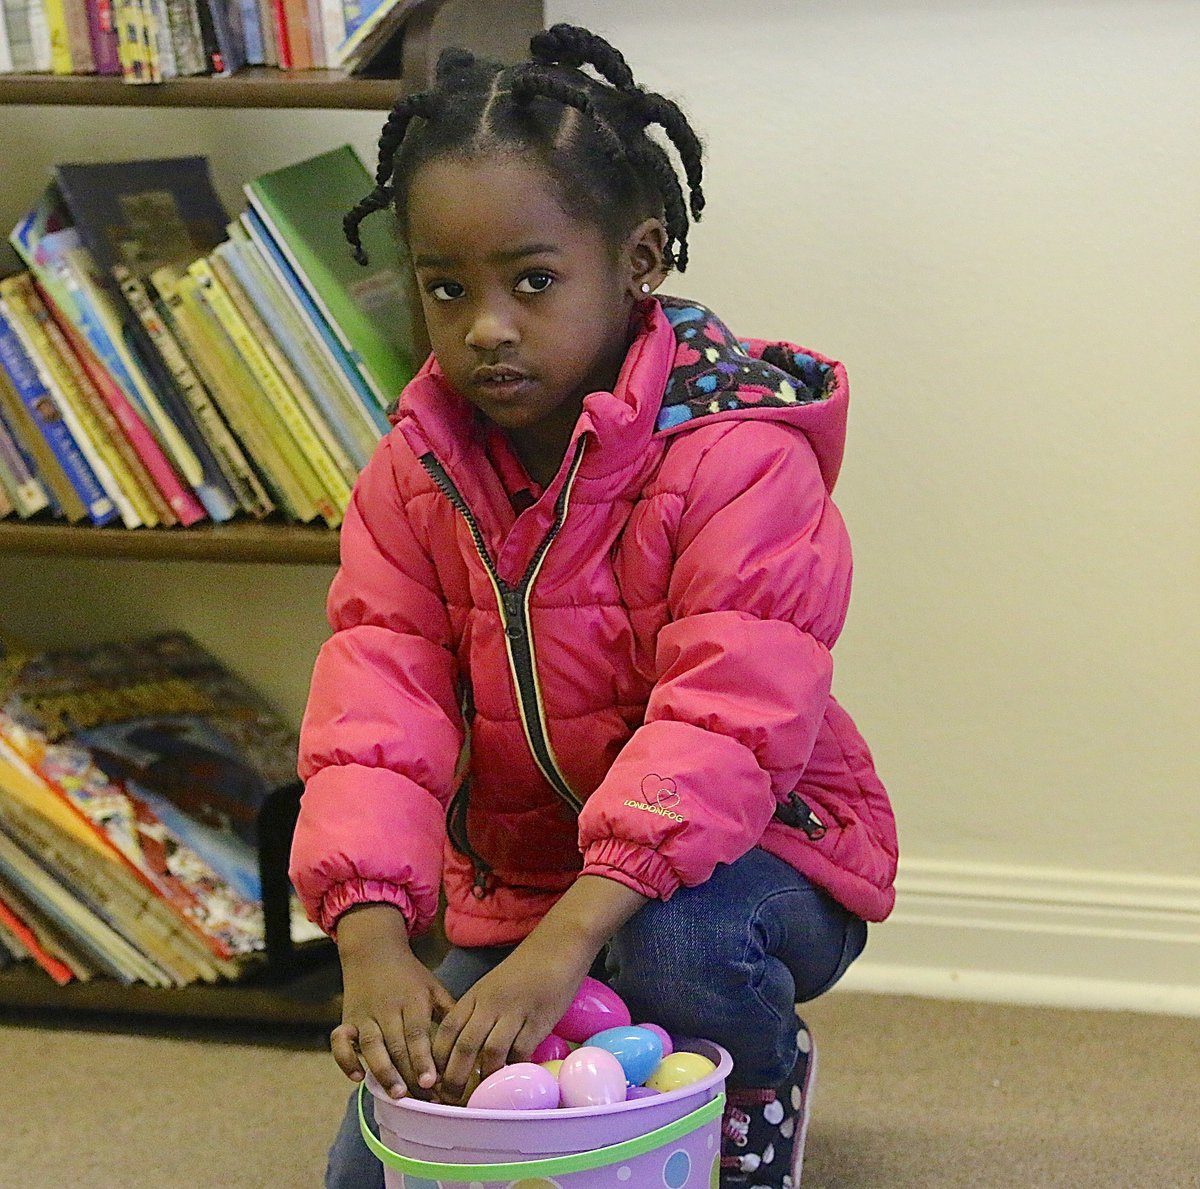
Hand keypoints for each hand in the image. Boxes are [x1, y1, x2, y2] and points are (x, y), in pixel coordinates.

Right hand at [330, 904, 455, 1100]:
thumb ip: (448, 1013)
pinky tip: (358, 1077)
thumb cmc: (409, 976)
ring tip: (397, 1095)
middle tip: (422, 1100)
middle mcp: (387, 1008)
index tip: (432, 1083)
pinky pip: (339, 1042)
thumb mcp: (433, 988)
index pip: (417, 1033)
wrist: (373, 950)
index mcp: (412, 1000)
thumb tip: (470, 1042)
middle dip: (408, 1074)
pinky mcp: (346, 1020)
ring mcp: (364, 1015)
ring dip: (383, 1071)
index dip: (423, 1059)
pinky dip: (346, 1059)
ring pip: (370, 1046)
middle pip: (396, 1045)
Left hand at [431, 935, 593, 1101]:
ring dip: (483, 1079)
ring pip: (490, 1053)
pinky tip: (511, 1080)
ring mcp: (514, 1012)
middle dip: (453, 1078)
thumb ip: (479, 1012)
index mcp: (475, 995)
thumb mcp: (493, 986)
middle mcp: (490, 1004)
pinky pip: (521, 1053)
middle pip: (463, 1046)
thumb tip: (467, 1050)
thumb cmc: (526, 968)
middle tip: (450, 1100)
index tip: (434, 1079)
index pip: (447, 1030)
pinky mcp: (538, 1021)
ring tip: (480, 1097)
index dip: (437, 1058)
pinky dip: (514, 1070)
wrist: (558, 945)